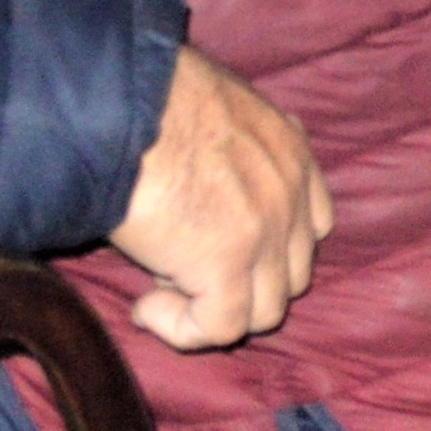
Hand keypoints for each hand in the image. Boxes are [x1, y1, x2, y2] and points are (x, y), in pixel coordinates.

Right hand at [108, 46, 332, 350]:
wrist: (119, 106)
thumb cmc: (144, 101)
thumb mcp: (211, 112)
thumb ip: (228, 153)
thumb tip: (202, 184)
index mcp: (291, 149)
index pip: (311, 224)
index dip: (266, 249)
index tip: (212, 244)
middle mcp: (291, 191)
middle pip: (292, 274)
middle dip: (242, 282)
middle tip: (180, 266)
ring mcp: (266, 231)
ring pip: (265, 311)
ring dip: (214, 309)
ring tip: (161, 284)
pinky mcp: (227, 265)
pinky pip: (223, 329)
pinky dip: (183, 329)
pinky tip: (145, 307)